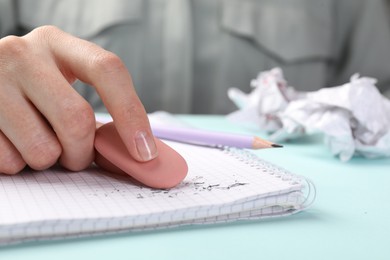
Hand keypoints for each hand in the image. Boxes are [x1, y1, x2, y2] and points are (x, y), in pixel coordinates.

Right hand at [0, 26, 157, 173]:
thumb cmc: (34, 87)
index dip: (131, 113)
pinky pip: (10, 161)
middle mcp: (23, 54)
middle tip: (77, 155)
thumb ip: (96, 110)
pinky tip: (14, 142)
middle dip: (83, 152)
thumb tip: (138, 153)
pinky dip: (20, 163)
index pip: (107, 70)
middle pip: (76, 120)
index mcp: (57, 43)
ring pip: (43, 150)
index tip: (145, 152)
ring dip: (50, 160)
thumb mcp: (63, 81)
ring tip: (40, 142)